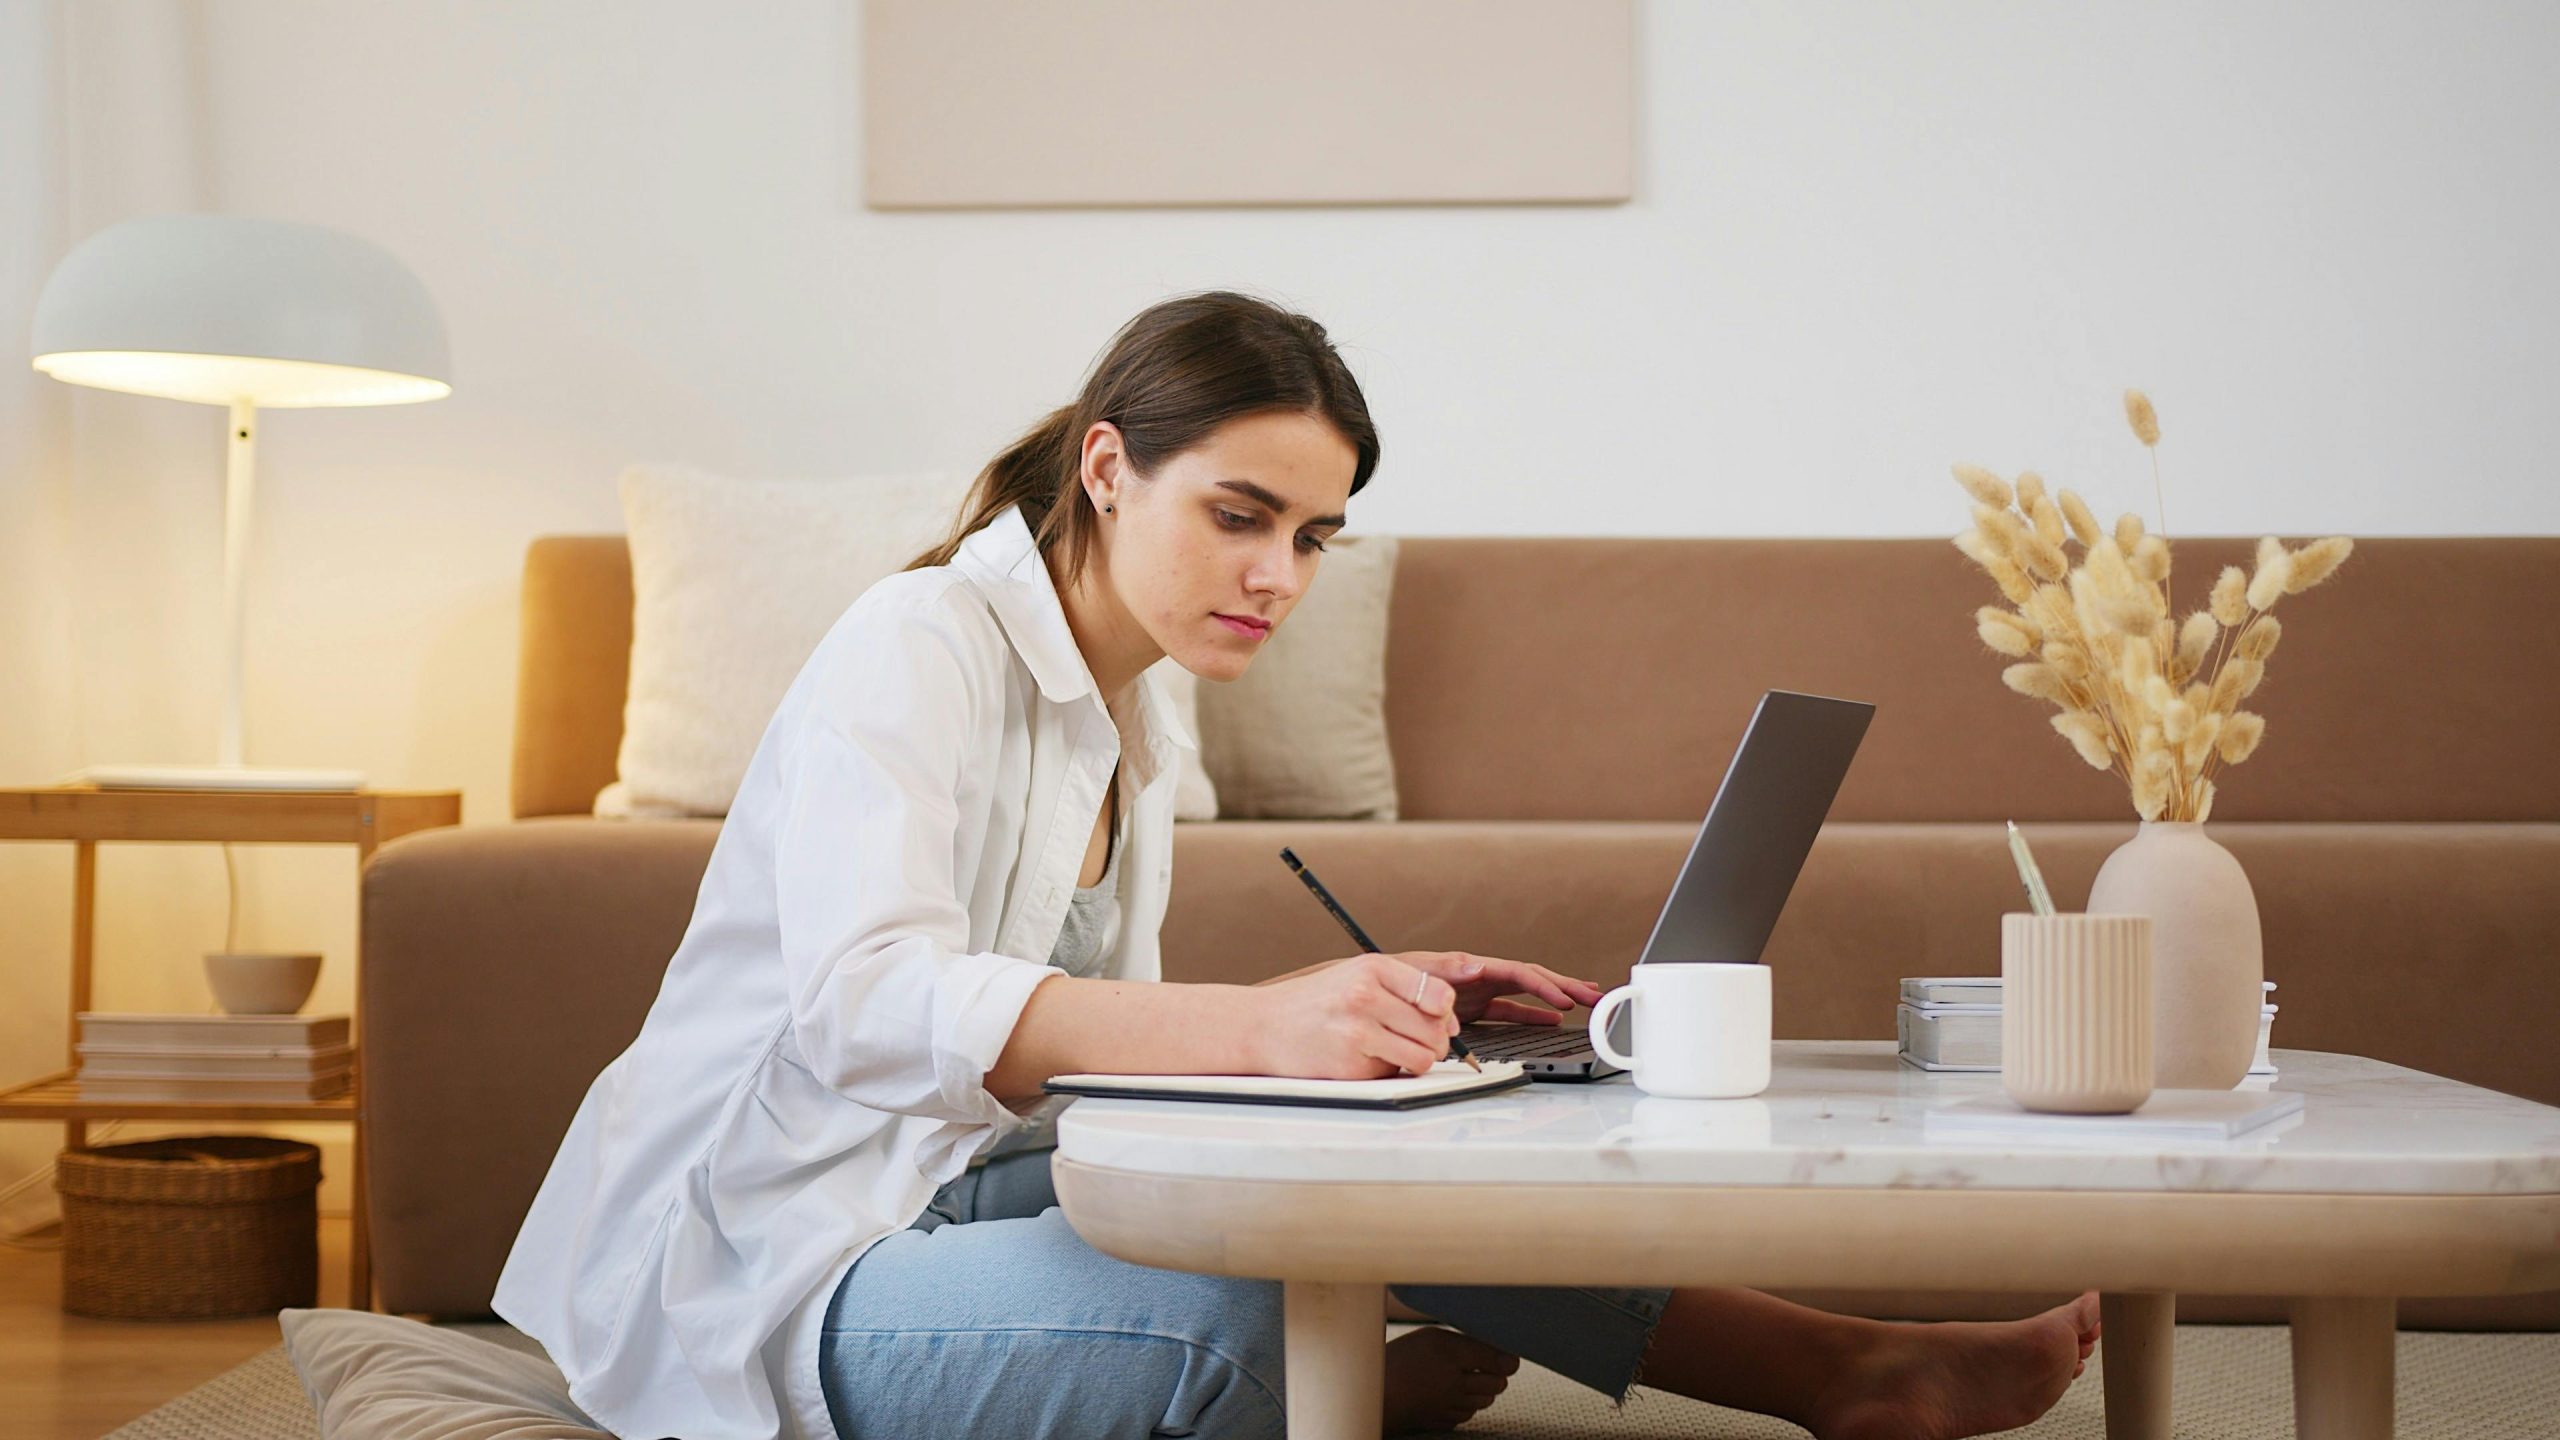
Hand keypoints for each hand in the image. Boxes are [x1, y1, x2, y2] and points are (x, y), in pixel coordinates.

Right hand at [1247, 952, 1472, 1078]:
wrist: (1263, 1026)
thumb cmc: (1315, 1001)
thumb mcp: (1356, 975)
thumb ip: (1405, 988)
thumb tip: (1450, 1022)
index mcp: (1372, 968)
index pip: (1439, 994)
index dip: (1444, 1012)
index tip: (1436, 1017)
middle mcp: (1365, 997)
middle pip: (1435, 1029)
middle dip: (1434, 1040)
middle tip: (1412, 1039)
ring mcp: (1357, 1033)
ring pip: (1423, 1057)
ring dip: (1416, 1059)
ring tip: (1393, 1049)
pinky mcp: (1351, 1066)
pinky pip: (1394, 1075)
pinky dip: (1386, 1070)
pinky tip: (1363, 1056)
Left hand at [1395, 950, 1605, 1026]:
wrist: (1368, 992)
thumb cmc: (1389, 978)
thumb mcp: (1416, 971)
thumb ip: (1446, 970)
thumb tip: (1476, 966)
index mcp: (1471, 966)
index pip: (1518, 973)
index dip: (1543, 985)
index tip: (1564, 999)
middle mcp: (1480, 977)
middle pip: (1531, 978)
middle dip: (1564, 986)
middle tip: (1595, 995)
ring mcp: (1479, 993)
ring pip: (1526, 994)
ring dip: (1555, 998)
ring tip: (1586, 1001)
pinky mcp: (1473, 1009)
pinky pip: (1511, 1010)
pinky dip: (1532, 1015)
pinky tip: (1552, 1021)